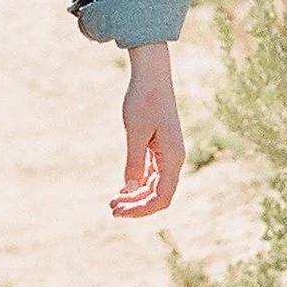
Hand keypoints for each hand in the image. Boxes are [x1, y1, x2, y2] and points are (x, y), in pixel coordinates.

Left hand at [111, 41, 183, 217]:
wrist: (152, 76)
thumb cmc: (143, 101)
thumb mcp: (135, 133)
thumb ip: (134, 163)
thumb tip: (131, 190)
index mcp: (172, 157)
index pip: (162, 197)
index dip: (142, 209)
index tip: (119, 211)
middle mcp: (174, 159)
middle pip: (159, 195)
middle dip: (137, 206)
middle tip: (112, 210)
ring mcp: (168, 153)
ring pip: (155, 186)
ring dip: (136, 196)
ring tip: (113, 202)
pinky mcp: (161, 147)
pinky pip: (152, 174)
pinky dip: (139, 184)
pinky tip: (124, 188)